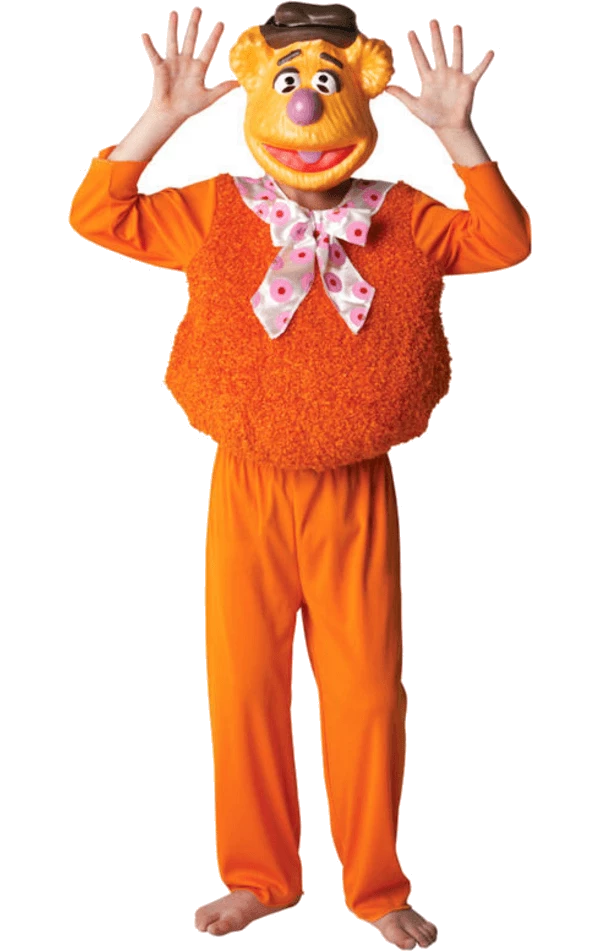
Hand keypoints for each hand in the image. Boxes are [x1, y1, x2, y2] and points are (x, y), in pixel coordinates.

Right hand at [141, 7, 239, 121]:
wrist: (171, 113)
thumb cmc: (189, 106)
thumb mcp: (208, 98)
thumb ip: (223, 89)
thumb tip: (240, 83)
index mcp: (198, 68)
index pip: (208, 49)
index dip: (214, 37)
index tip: (221, 24)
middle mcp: (186, 61)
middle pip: (191, 39)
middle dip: (194, 24)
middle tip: (197, 9)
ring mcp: (173, 62)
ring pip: (173, 40)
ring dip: (173, 27)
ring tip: (173, 13)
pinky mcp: (160, 67)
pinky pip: (153, 53)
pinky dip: (149, 45)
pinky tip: (145, 35)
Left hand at [385, 21, 493, 131]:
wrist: (449, 127)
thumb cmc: (432, 117)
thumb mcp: (414, 106)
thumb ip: (401, 95)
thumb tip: (384, 88)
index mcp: (429, 79)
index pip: (420, 59)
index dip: (415, 47)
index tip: (410, 33)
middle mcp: (443, 74)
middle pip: (438, 51)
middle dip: (435, 37)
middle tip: (433, 21)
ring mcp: (456, 77)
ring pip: (457, 55)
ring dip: (457, 42)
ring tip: (457, 27)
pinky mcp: (467, 84)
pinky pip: (478, 71)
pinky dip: (484, 63)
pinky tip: (490, 53)